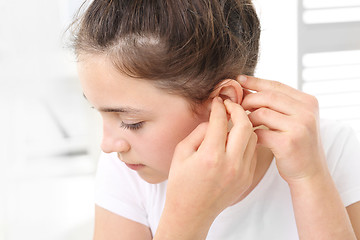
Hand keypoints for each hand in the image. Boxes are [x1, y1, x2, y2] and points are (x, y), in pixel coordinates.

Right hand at [164, 97, 256, 228]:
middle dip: (238, 109)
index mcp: (210, 156)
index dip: (219, 106)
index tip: (217, 101)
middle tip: (230, 105)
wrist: (192, 212)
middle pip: (245, 125)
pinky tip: (235, 140)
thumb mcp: (181, 153)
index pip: (220, 121)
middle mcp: (230, 163)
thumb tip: (213, 120)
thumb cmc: (182, 183)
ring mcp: (242, 172)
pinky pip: (252, 152)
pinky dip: (246, 141)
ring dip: (244, 125)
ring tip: (234, 121)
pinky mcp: (247, 178)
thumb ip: (198, 132)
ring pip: (252, 137)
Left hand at [239, 75, 326, 183]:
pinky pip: (260, 132)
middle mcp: (306, 112)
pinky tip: (249, 138)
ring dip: (247, 118)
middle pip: (267, 97)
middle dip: (247, 100)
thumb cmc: (296, 145)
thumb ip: (276, 104)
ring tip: (243, 124)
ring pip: (262, 113)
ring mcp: (299, 127)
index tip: (238, 80)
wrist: (309, 173)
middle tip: (235, 106)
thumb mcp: (292, 119)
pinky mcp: (289, 143)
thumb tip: (246, 88)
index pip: (276, 85)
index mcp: (308, 102)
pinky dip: (251, 134)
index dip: (255, 82)